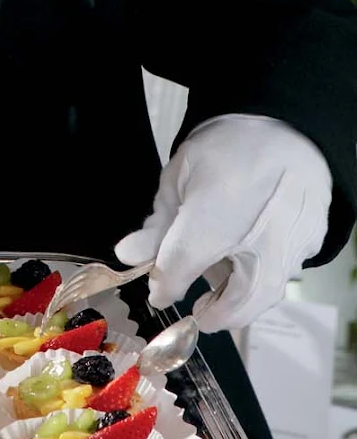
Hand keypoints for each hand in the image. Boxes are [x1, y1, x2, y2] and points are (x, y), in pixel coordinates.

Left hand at [114, 114, 330, 330]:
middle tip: (200, 310)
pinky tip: (249, 257)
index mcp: (216, 213)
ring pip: (267, 291)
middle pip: (240, 300)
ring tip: (222, 278)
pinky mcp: (310, 241)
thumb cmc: (225, 148)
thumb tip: (128, 256)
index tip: (159, 291)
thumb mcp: (179, 178)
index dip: (166, 284)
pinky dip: (263, 274)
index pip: (183, 267)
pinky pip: (285, 271)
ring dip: (240, 296)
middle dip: (217, 313)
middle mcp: (263, 236)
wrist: (284, 125)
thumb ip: (158, 224)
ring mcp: (293, 242)